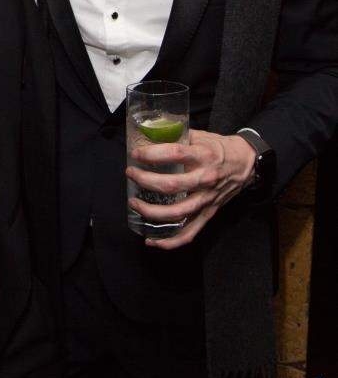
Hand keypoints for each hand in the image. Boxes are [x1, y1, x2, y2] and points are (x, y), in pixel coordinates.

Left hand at [126, 130, 256, 249]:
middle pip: (171, 185)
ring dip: (151, 211)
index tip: (136, 154)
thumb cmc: (219, 148)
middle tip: (131, 174)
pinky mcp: (209, 213)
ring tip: (134, 203)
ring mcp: (207, 199)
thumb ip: (178, 137)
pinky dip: (170, 241)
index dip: (152, 154)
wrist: (246, 163)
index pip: (174, 154)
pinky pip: (189, 232)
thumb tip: (150, 135)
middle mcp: (205, 179)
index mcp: (203, 156)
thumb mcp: (201, 136)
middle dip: (145, 181)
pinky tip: (151, 240)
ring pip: (177, 213)